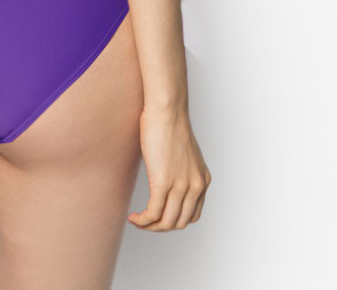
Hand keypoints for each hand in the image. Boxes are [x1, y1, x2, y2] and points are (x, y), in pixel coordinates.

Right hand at [128, 104, 210, 229]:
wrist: (167, 109)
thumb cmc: (170, 123)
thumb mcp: (184, 152)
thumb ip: (181, 169)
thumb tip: (166, 176)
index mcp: (202, 179)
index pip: (192, 214)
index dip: (174, 220)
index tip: (159, 216)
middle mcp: (196, 186)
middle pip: (179, 222)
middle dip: (161, 226)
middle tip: (145, 221)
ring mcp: (181, 186)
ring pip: (166, 222)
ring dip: (150, 226)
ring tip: (138, 221)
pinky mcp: (163, 182)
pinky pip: (153, 213)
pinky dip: (143, 220)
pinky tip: (134, 217)